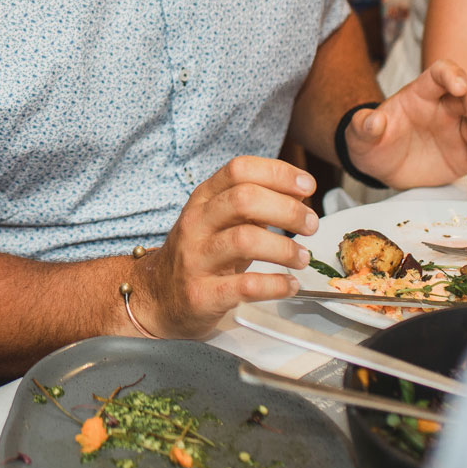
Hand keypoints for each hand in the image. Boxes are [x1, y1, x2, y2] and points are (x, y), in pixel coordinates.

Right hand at [130, 156, 316, 338]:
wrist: (156, 297)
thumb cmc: (198, 255)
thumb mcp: (219, 220)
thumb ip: (255, 205)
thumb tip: (298, 194)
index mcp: (204, 199)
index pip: (240, 170)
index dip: (278, 173)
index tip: (306, 186)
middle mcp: (197, 224)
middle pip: (244, 200)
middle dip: (287, 210)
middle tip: (310, 224)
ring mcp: (196, 259)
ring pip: (244, 240)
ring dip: (284, 248)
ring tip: (301, 257)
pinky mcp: (201, 294)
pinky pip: (244, 286)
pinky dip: (275, 285)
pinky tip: (289, 285)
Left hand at [345, 60, 466, 190]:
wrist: (379, 166)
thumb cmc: (372, 141)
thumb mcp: (359, 134)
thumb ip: (364, 125)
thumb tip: (373, 121)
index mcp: (423, 93)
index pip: (441, 73)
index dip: (452, 75)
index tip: (459, 86)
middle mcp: (447, 108)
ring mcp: (459, 131)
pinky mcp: (465, 155)